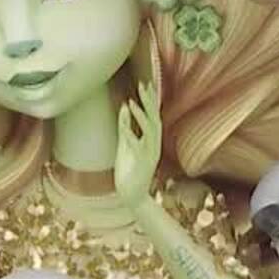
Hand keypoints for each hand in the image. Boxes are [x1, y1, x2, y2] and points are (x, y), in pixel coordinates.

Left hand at [114, 81, 162, 208]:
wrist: (133, 195)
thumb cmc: (129, 170)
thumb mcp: (125, 144)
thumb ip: (125, 125)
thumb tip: (124, 105)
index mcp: (150, 139)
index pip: (152, 115)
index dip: (150, 99)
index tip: (146, 83)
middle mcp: (154, 144)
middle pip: (155, 118)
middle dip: (149, 102)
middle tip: (143, 85)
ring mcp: (151, 154)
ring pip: (151, 131)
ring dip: (141, 116)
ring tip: (132, 102)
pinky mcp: (144, 164)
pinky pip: (138, 148)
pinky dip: (131, 137)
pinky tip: (124, 128)